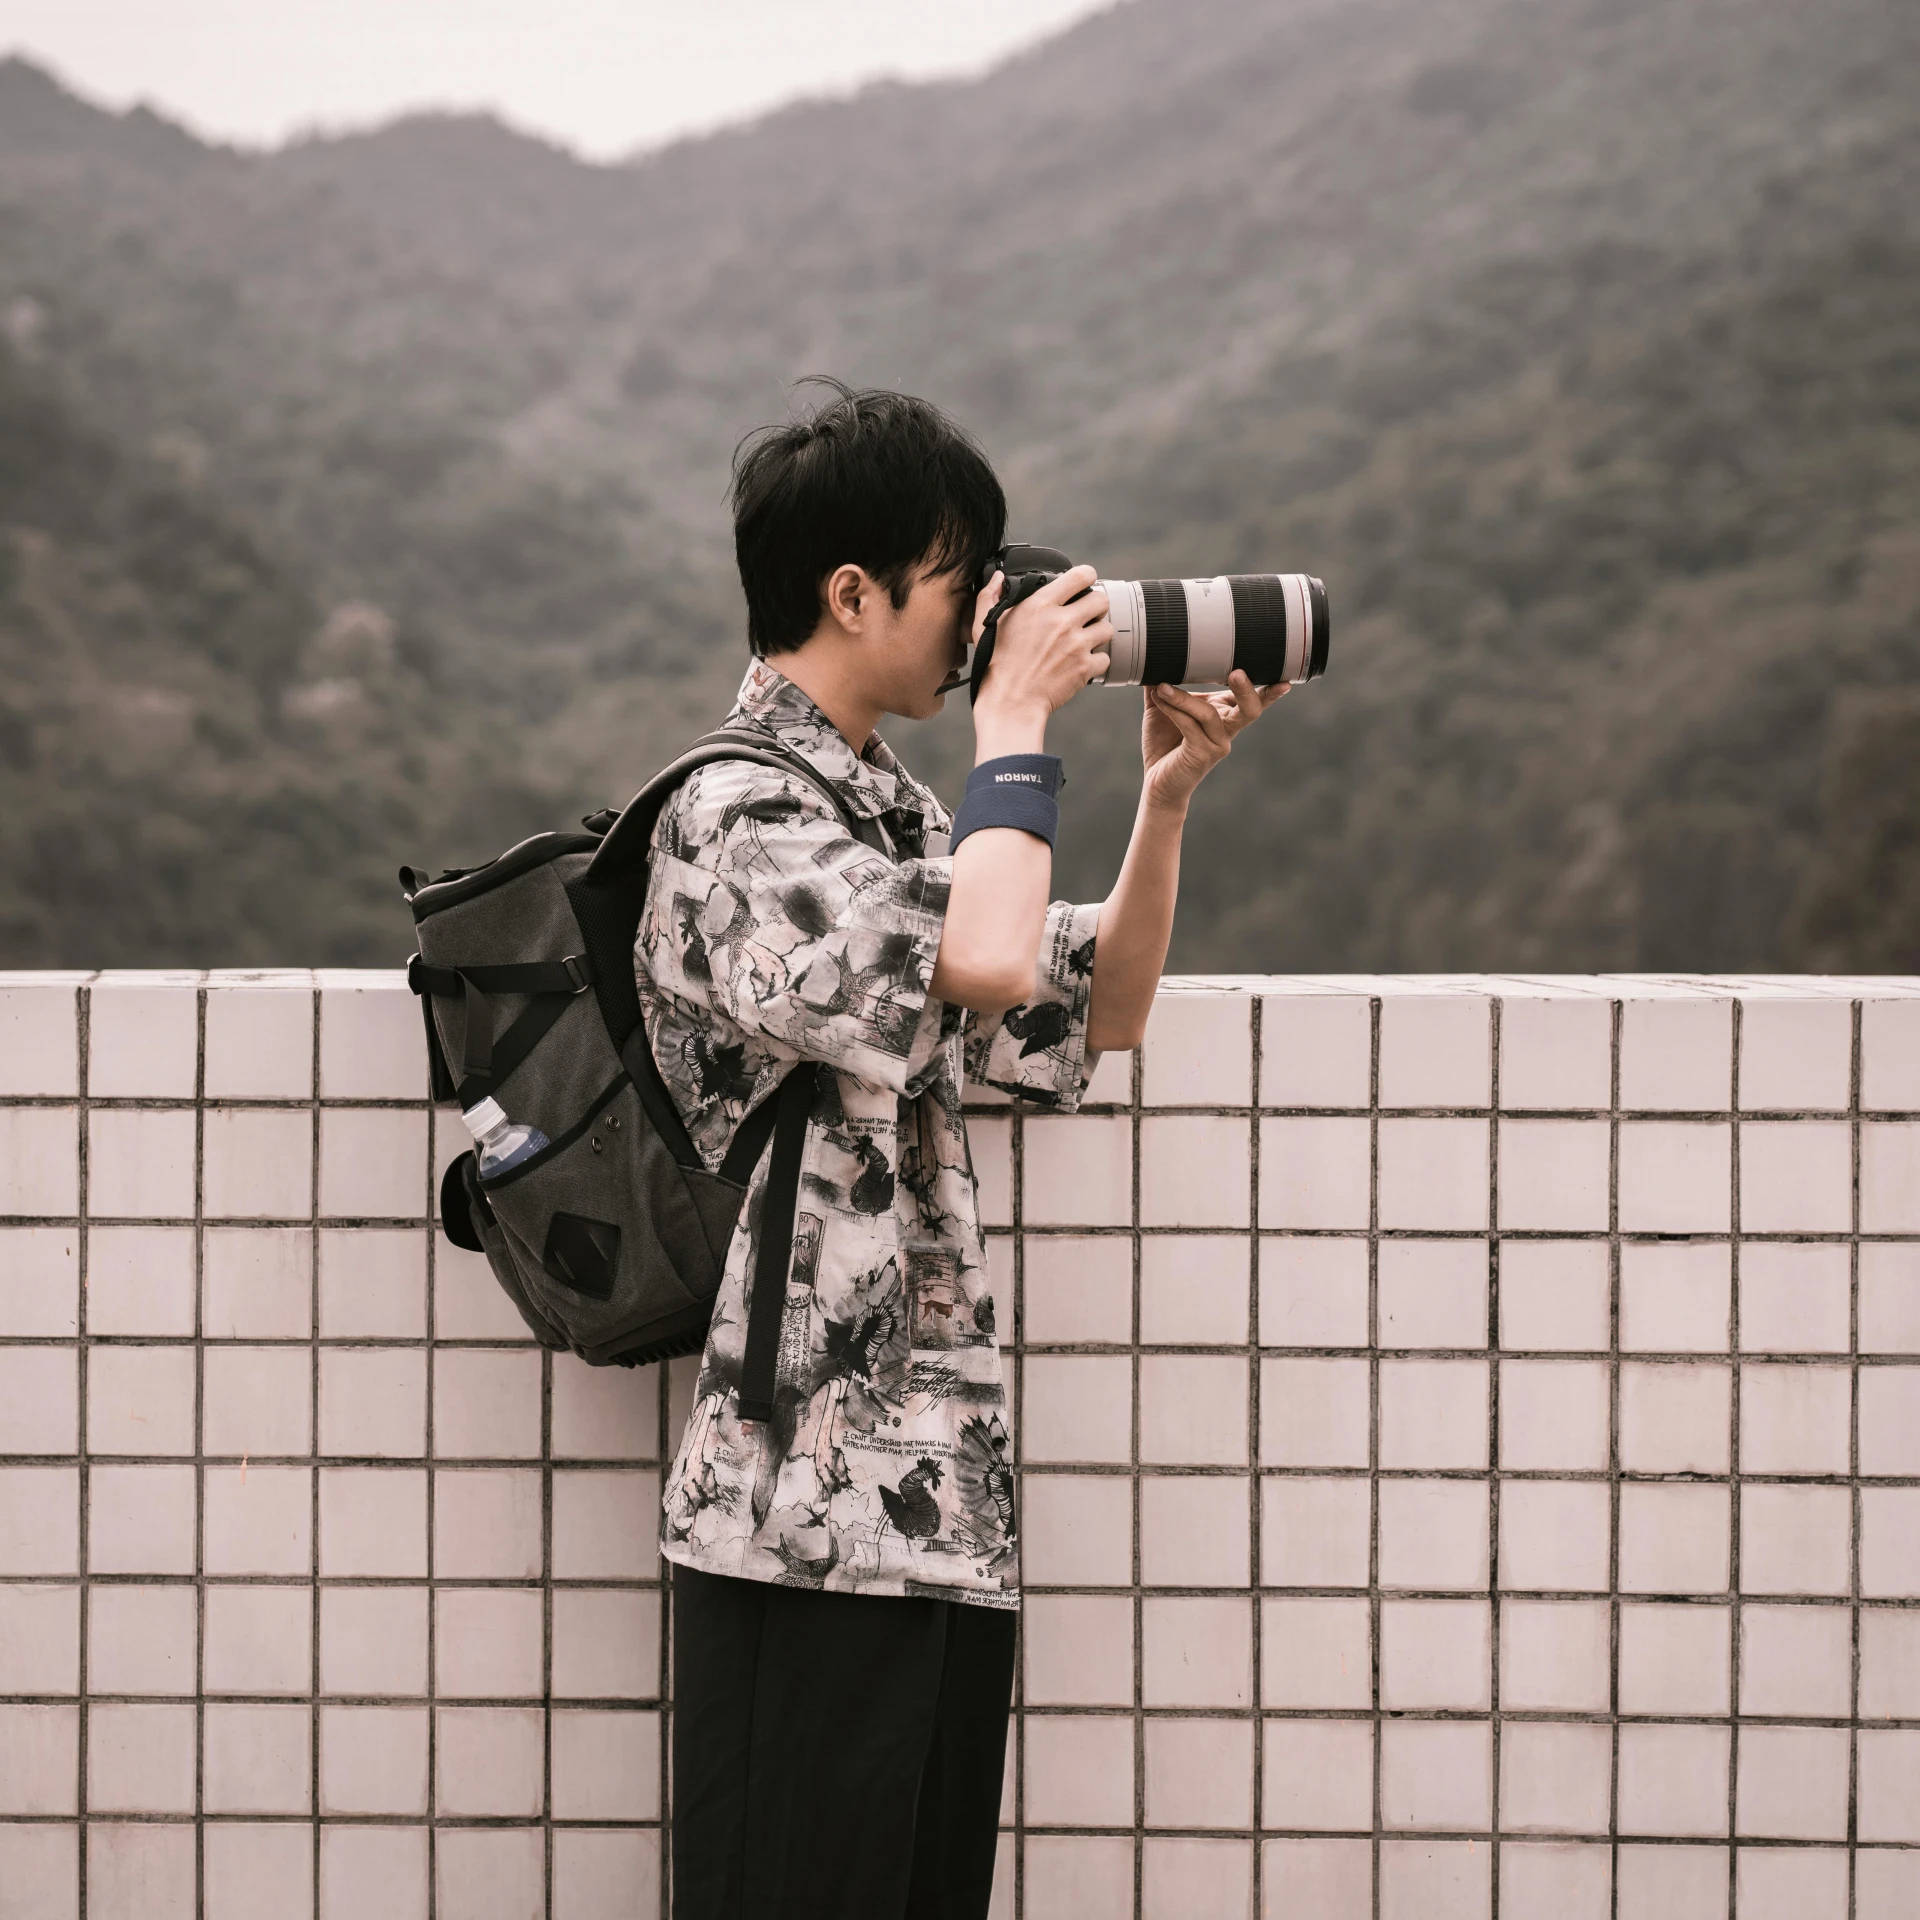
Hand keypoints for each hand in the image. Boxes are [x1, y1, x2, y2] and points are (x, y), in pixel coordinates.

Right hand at [971, 565, 1112, 752]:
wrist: (1010, 702)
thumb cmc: (995, 664)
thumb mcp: (985, 624)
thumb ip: (990, 595)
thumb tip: (997, 577)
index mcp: (1040, 605)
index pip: (1081, 576)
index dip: (1087, 576)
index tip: (1085, 582)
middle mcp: (1062, 621)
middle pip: (1101, 600)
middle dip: (1095, 606)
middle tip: (1086, 615)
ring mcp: (1077, 645)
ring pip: (1107, 628)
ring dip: (1098, 633)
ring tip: (1085, 640)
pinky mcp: (1085, 668)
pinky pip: (1105, 658)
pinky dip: (1097, 662)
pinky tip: (1083, 663)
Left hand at [1139, 670, 1287, 813]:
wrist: (1156, 782)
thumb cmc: (1163, 744)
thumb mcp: (1162, 708)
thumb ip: (1161, 684)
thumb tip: (1150, 657)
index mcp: (1225, 714)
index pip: (1252, 698)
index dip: (1269, 689)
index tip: (1285, 678)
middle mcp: (1227, 729)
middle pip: (1251, 709)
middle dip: (1247, 690)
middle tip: (1237, 673)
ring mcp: (1218, 744)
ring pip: (1209, 713)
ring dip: (1184, 698)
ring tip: (1162, 687)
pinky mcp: (1202, 755)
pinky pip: (1190, 726)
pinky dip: (1173, 710)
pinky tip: (1159, 698)